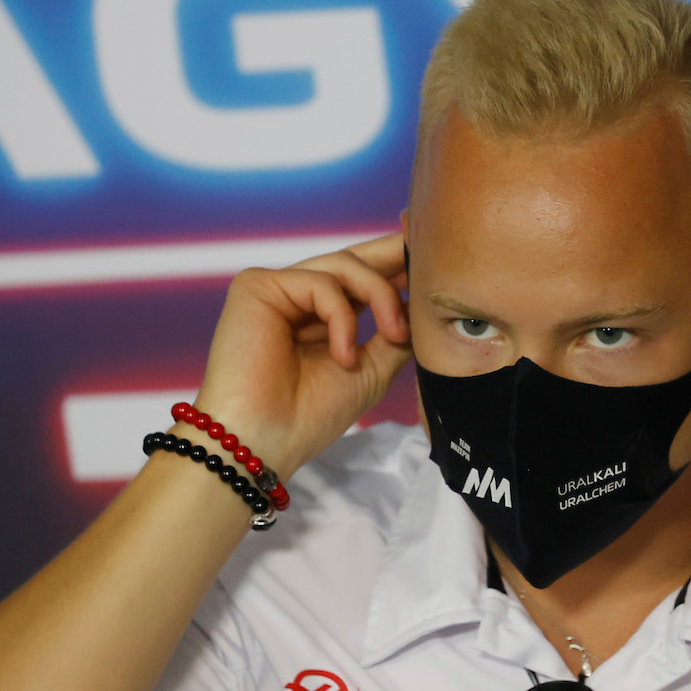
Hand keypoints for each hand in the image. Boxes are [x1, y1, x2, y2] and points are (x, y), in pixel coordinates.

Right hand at [190, 231, 411, 477]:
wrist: (265, 442)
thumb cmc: (311, 415)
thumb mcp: (372, 370)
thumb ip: (396, 334)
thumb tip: (423, 301)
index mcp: (322, 318)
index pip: (363, 280)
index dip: (396, 267)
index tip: (434, 259)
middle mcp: (298, 298)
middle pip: (353, 260)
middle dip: (394, 253)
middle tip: (425, 248)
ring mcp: (277, 289)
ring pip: (344, 266)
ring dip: (380, 297)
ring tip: (394, 334)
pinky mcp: (257, 286)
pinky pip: (319, 283)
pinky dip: (342, 319)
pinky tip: (344, 356)